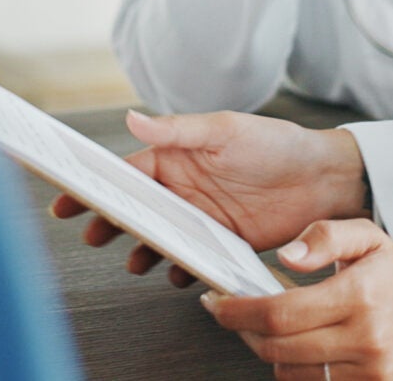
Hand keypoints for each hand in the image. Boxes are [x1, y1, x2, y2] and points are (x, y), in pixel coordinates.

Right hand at [49, 110, 366, 282]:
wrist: (324, 180)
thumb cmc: (275, 144)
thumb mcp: (224, 130)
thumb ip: (177, 130)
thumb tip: (132, 118)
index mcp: (177, 157)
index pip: (126, 171)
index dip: (97, 184)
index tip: (68, 196)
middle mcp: (184, 188)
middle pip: (136, 208)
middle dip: (111, 221)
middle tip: (92, 235)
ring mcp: (201, 217)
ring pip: (159, 237)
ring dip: (142, 249)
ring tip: (134, 261)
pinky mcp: (222, 242)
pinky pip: (191, 258)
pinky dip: (179, 268)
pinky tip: (177, 274)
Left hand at [201, 219, 392, 380]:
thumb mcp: (368, 239)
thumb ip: (325, 237)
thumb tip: (287, 256)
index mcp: (358, 296)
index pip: (280, 313)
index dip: (239, 312)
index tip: (217, 305)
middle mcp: (364, 339)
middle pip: (278, 348)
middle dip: (245, 332)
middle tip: (234, 316)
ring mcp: (369, 373)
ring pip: (291, 374)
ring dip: (270, 354)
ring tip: (271, 332)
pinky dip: (296, 372)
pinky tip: (297, 352)